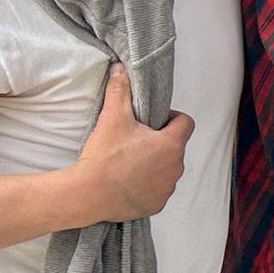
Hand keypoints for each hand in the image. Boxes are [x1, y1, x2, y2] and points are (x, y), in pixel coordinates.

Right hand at [71, 66, 192, 222]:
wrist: (88, 194)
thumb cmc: (104, 156)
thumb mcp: (112, 118)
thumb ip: (119, 90)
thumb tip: (120, 68)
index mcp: (172, 144)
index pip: (185, 122)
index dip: (171, 118)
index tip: (152, 120)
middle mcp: (176, 167)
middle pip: (175, 146)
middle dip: (159, 141)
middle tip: (135, 140)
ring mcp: (168, 188)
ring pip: (167, 169)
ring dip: (155, 163)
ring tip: (129, 161)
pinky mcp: (157, 204)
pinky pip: (158, 190)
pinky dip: (148, 184)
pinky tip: (128, 181)